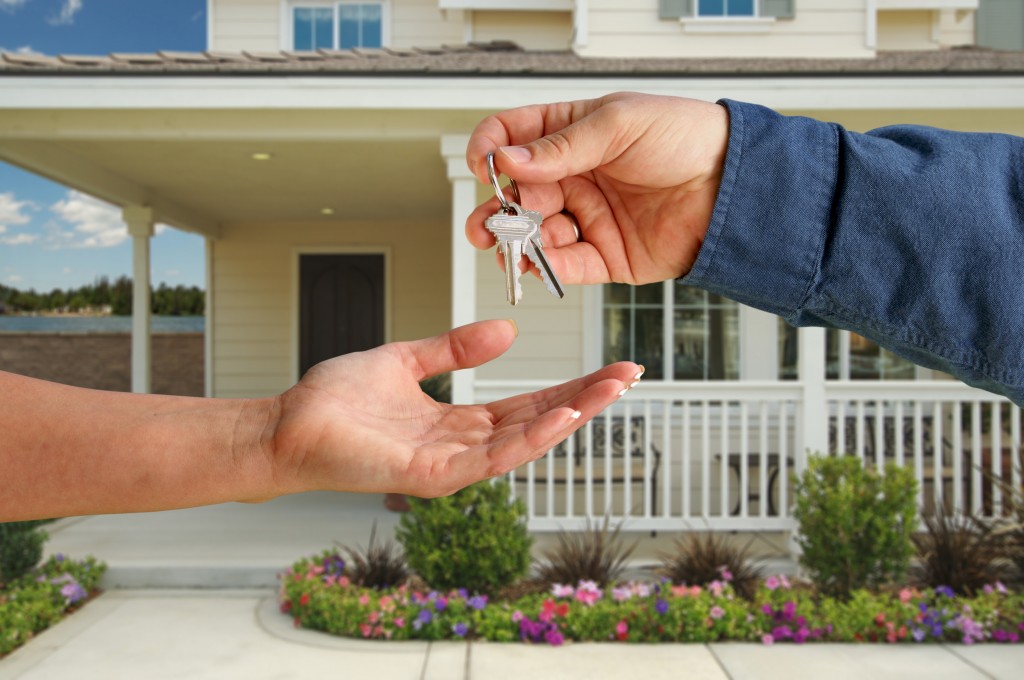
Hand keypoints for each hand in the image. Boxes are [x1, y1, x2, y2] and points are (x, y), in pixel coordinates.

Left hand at [269, 320, 640, 497]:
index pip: (526, 403)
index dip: (569, 386)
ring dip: (569, 417)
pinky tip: (560, 417)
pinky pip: (489, 459)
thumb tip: (507, 332)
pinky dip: (527, 439)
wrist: (287, 423)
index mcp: (457, 422)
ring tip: (610, 391)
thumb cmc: (336, 400)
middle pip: (535, 422)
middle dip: (584, 400)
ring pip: (523, 442)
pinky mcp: (430, 477)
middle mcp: (461, 447)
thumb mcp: (405, 360)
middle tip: (630, 375)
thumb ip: (454, 349)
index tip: (609, 369)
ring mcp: (449, 466)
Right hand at [466, 92, 728, 284]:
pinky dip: (546, 268)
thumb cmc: (687, 139)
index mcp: (572, 134)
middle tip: (487, 224)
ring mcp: (587, 217)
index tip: (485, 167)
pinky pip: (565, 266)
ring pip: (534, 235)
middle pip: (517, 195)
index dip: (491, 151)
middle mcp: (574, 177)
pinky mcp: (605, 256)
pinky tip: (535, 264)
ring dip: (516, 244)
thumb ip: (562, 146)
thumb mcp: (620, 124)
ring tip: (510, 249)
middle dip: (495, 211)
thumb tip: (510, 160)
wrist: (734, 185)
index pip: (514, 138)